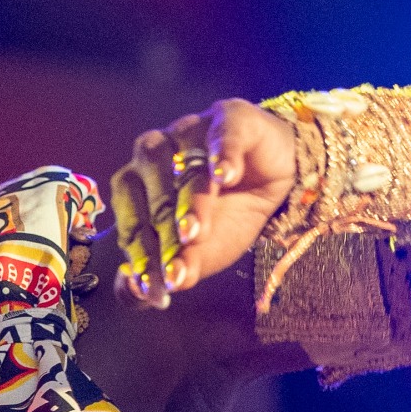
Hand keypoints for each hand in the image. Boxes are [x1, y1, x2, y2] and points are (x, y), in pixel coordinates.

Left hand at [109, 98, 296, 304]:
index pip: (131, 220)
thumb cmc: (228, 215)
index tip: (154, 289)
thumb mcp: (201, 252)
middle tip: (178, 267)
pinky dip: (223, 153)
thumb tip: (140, 295)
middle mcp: (157, 152)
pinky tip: (226, 176)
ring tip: (196, 232)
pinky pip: (223, 133)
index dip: (142, 257)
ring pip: (183, 162)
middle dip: (165, 235)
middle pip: (152, 192)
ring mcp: (191, 130)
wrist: (279, 181)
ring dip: (188, 200)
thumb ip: (169, 270)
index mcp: (138, 184)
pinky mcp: (230, 117)